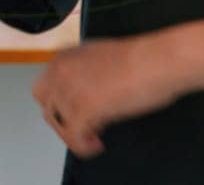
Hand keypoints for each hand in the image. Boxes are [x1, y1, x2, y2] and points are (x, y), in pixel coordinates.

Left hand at [31, 33, 186, 157]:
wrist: (158, 61)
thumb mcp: (99, 56)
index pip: (45, 88)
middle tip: (82, 126)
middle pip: (46, 106)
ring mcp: (71, 89)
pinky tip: (97, 144)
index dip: (61, 103)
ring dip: (76, 133)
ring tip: (96, 134)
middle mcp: (62, 71)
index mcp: (65, 57)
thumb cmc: (141, 58)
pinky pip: (73, 138)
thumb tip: (81, 91)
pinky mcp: (84, 109)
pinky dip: (83, 146)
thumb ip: (81, 71)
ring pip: (59, 124)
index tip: (75, 112)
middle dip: (62, 119)